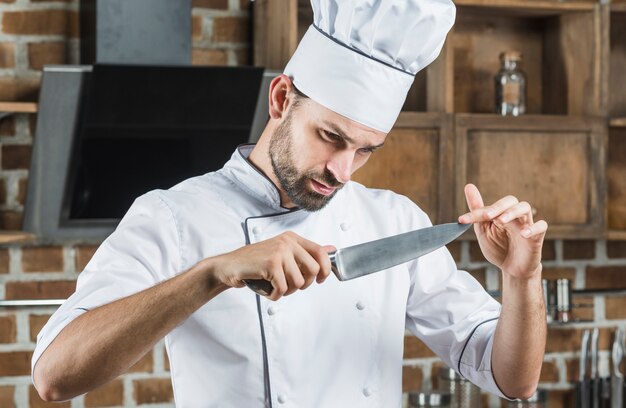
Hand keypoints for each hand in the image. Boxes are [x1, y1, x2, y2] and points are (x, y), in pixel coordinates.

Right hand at [210, 231, 334, 300]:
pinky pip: (283, 289)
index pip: (321, 253)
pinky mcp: (271, 264)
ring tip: (274, 286)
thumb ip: (307, 252)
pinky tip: (267, 289)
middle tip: (289, 285)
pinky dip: (275, 295)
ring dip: (287, 291)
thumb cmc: (256, 263)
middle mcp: (287, 242)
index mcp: (293, 238)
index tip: (320, 280)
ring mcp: (279, 251)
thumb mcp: (284, 254)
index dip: (325, 270)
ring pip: (299, 283)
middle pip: (313, 271)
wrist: (229, 266)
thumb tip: (332, 249)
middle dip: (303, 285)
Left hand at [458, 184, 547, 278]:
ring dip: (512, 212)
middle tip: (487, 216)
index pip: (489, 207)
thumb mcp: (484, 231)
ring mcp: (526, 225)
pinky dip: (533, 228)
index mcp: (499, 214)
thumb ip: (477, 212)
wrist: (512, 269)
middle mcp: (513, 216)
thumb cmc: (499, 248)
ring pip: (525, 208)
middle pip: (511, 200)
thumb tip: (469, 186)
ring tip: (502, 221)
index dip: (475, 213)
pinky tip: (524, 234)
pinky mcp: (536, 237)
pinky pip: (541, 226)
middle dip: (498, 206)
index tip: (462, 220)